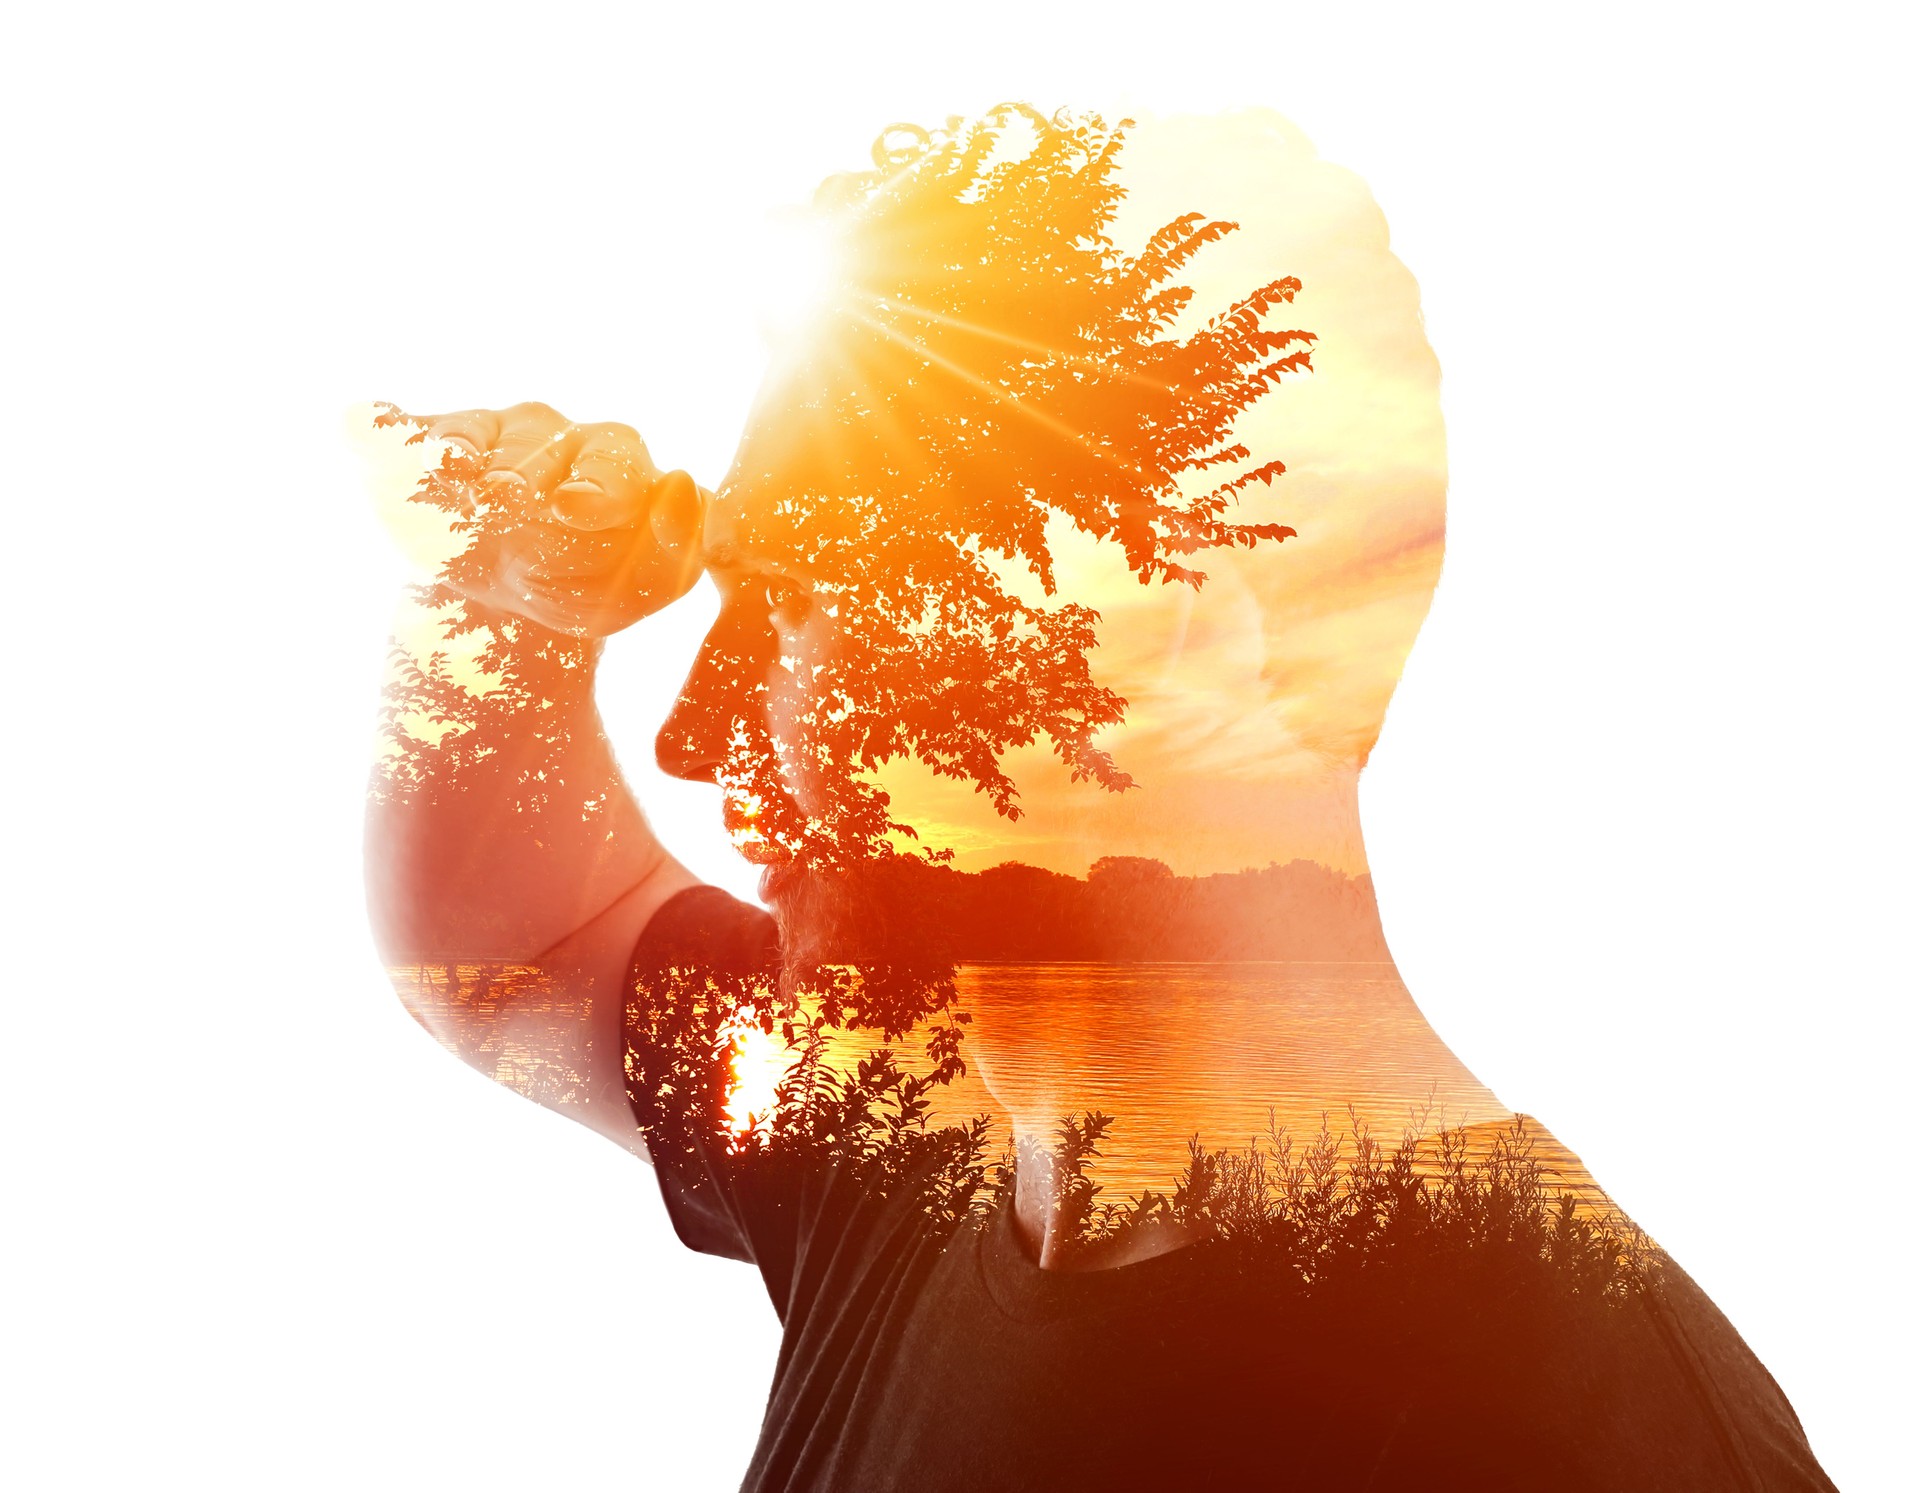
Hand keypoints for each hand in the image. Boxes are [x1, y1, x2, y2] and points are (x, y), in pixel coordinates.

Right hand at [393, 401, 707, 637]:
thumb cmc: (579, 589)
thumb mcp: (636, 591)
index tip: (572, 509)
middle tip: (511, 511)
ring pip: (479, 446)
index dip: (595, 487)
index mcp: (615, 458)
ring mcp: (487, 433)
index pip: (613, 463)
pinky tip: (371, 425)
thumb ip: (676, 551)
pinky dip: (389, 430)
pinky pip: (407, 431)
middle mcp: (554, 433)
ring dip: (470, 473)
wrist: (497, 617)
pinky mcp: (423, 442)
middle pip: (540, 449)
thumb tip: (684, 484)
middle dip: (526, 483)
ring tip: (467, 501)